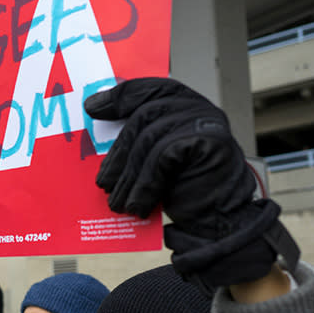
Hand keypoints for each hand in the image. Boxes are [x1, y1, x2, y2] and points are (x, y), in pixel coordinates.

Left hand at [85, 78, 298, 292]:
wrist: (222, 224)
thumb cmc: (187, 193)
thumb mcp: (157, 163)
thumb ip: (141, 142)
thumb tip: (100, 138)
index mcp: (185, 106)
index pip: (150, 89)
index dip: (119, 96)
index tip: (92, 109)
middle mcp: (199, 108)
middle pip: (145, 115)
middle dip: (119, 151)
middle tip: (102, 182)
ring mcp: (207, 121)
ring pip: (150, 138)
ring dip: (128, 175)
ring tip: (116, 202)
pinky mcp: (209, 139)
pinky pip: (162, 155)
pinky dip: (144, 184)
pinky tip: (137, 206)